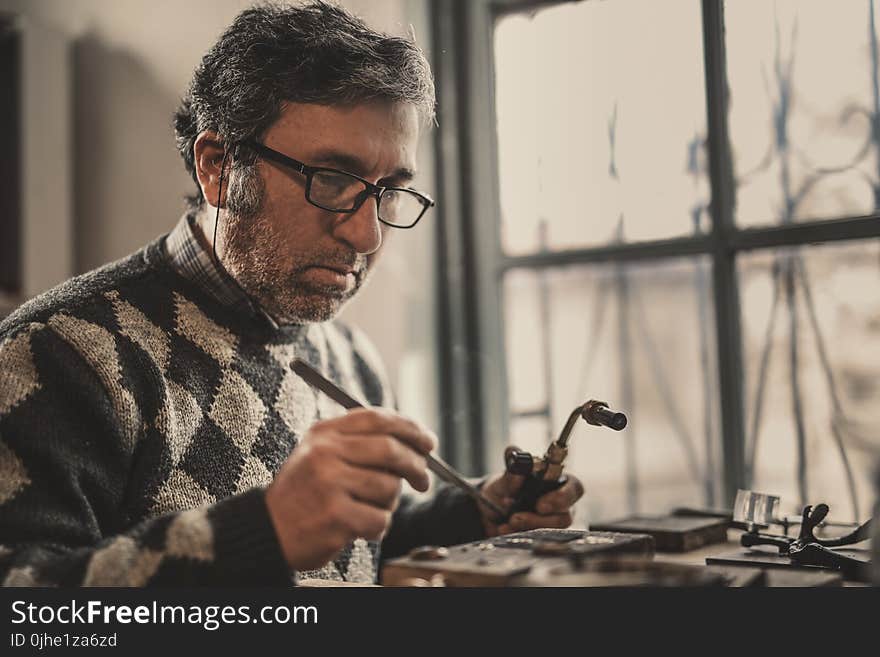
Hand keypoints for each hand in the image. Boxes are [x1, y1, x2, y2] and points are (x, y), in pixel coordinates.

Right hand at [264, 407, 435, 570]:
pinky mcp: (334, 515)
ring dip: (389, 503)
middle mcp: (325, 452)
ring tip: (370, 509)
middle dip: (416, 466)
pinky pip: (380, 518)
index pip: (377, 418)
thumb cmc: (304, 494)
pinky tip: (360, 527)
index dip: (410, 428)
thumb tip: (415, 444)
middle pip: (391, 449)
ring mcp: (329, 483)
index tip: (428, 442)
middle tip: (423, 481)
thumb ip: (360, 443)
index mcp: (324, 433)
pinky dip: (378, 526)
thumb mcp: (321, 454)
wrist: (267, 530)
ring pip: (389, 487)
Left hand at [478, 471, 584, 536]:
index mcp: (558, 483)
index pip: (575, 488)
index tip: (540, 504)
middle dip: (540, 519)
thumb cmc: (504, 488)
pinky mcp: (541, 537)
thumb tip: (514, 454)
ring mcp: (551, 523)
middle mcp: (560, 505)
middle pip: (565, 516)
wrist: (488, 508)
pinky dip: (517, 535)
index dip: (562, 497)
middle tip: (516, 517)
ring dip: (527, 527)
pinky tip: (503, 528)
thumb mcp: (503, 478)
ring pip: (550, 532)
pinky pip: (536, 541)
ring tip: (507, 520)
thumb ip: (511, 470)